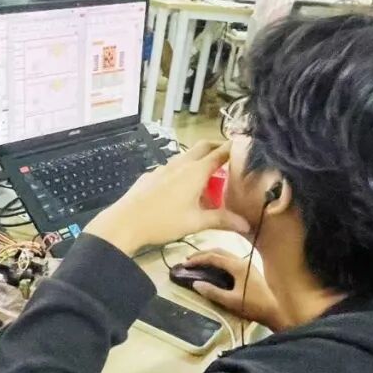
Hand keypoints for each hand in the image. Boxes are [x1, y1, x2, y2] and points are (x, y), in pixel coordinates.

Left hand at [84, 142, 249, 255]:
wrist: (125, 222)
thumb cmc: (163, 221)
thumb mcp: (196, 223)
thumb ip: (222, 221)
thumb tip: (246, 226)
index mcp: (195, 171)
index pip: (221, 152)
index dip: (235, 148)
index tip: (247, 147)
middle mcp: (180, 164)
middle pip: (203, 147)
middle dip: (217, 148)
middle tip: (229, 159)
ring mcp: (163, 168)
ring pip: (186, 157)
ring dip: (199, 161)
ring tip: (207, 179)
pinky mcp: (150, 175)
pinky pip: (171, 168)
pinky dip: (182, 171)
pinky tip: (180, 189)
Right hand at [184, 249, 284, 330]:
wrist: (276, 311)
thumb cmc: (254, 307)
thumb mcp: (231, 302)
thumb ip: (213, 292)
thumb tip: (195, 284)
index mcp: (238, 267)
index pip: (213, 257)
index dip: (198, 259)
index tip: (185, 263)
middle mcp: (242, 261)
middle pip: (219, 251)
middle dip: (203, 254)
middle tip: (189, 260)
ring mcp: (247, 264)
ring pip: (225, 254)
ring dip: (211, 256)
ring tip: (199, 262)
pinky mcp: (249, 270)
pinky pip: (230, 259)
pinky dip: (218, 260)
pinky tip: (214, 268)